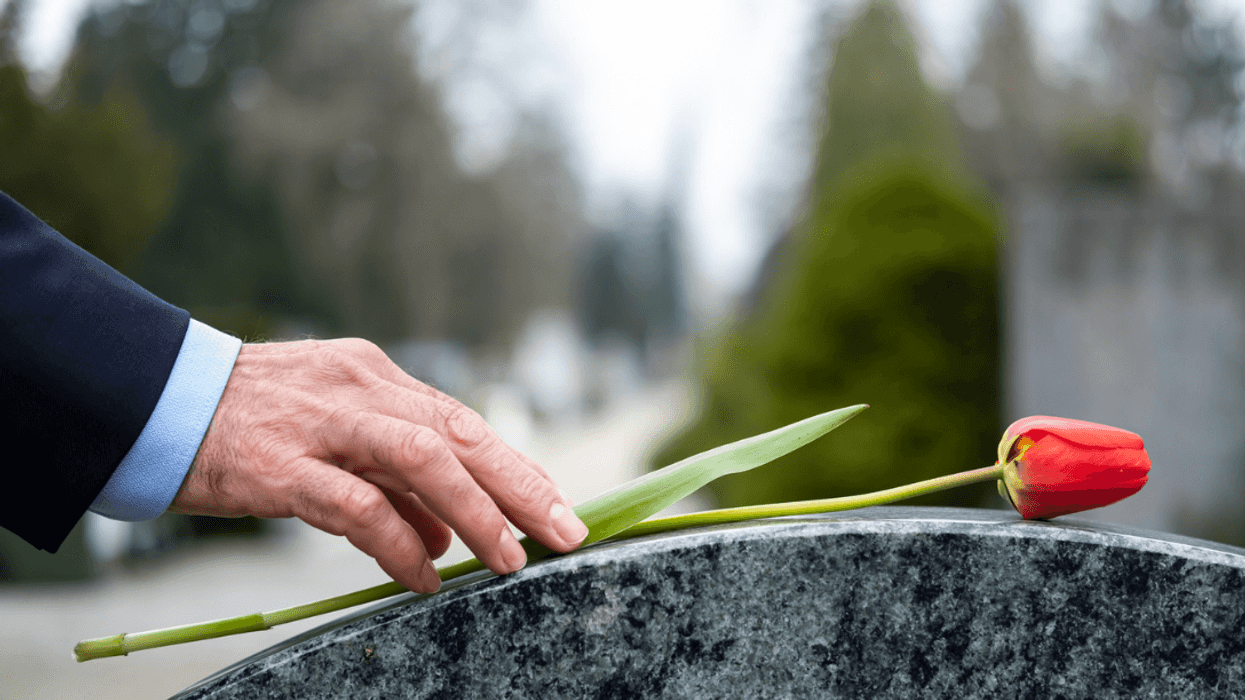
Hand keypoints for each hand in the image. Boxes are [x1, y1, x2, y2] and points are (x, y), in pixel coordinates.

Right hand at [170, 338, 588, 592]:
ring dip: (476, 512)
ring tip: (508, 559)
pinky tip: (423, 575)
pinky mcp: (281, 465)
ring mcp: (322, 424)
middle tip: (565, 531)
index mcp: (375, 376)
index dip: (515, 466)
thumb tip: (449, 535)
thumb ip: (393, 479)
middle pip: (460, 433)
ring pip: (423, 459)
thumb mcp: (332, 433)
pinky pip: (357, 506)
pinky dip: (399, 544)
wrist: (154, 400)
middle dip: (521, 485)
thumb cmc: (250, 423)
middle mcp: (359, 390)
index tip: (557, 503)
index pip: (462, 421)